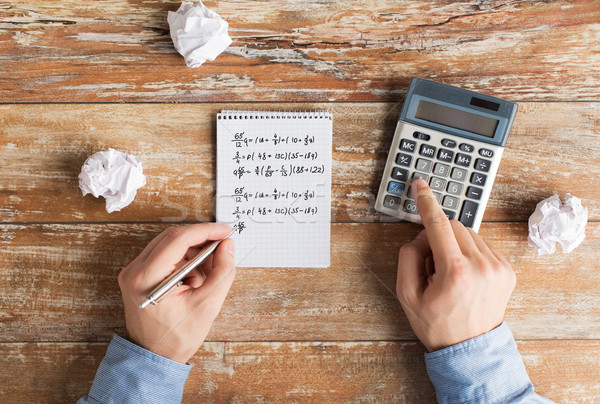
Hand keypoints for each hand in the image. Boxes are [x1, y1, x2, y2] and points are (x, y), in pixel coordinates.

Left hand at [118, 223, 235, 362]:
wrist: (154, 357)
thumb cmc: (176, 337)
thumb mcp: (207, 305)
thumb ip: (222, 272)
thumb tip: (227, 246)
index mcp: (146, 278)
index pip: (178, 239)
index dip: (205, 231)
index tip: (225, 231)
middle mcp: (134, 271)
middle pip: (172, 237)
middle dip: (201, 240)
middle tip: (223, 247)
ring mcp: (134, 271)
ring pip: (169, 244)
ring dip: (193, 251)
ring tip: (209, 271)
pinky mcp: (139, 274)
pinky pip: (165, 254)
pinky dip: (184, 259)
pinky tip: (196, 275)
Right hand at [396, 179, 515, 351]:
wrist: (470, 349)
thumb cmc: (436, 324)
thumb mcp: (407, 294)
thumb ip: (409, 257)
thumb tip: (421, 236)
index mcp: (455, 271)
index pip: (439, 225)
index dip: (427, 202)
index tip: (420, 185)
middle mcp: (481, 266)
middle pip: (455, 226)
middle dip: (438, 236)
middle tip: (430, 263)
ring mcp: (498, 268)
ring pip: (470, 234)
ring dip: (455, 244)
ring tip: (449, 273)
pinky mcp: (507, 271)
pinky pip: (482, 245)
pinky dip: (469, 252)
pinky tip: (464, 275)